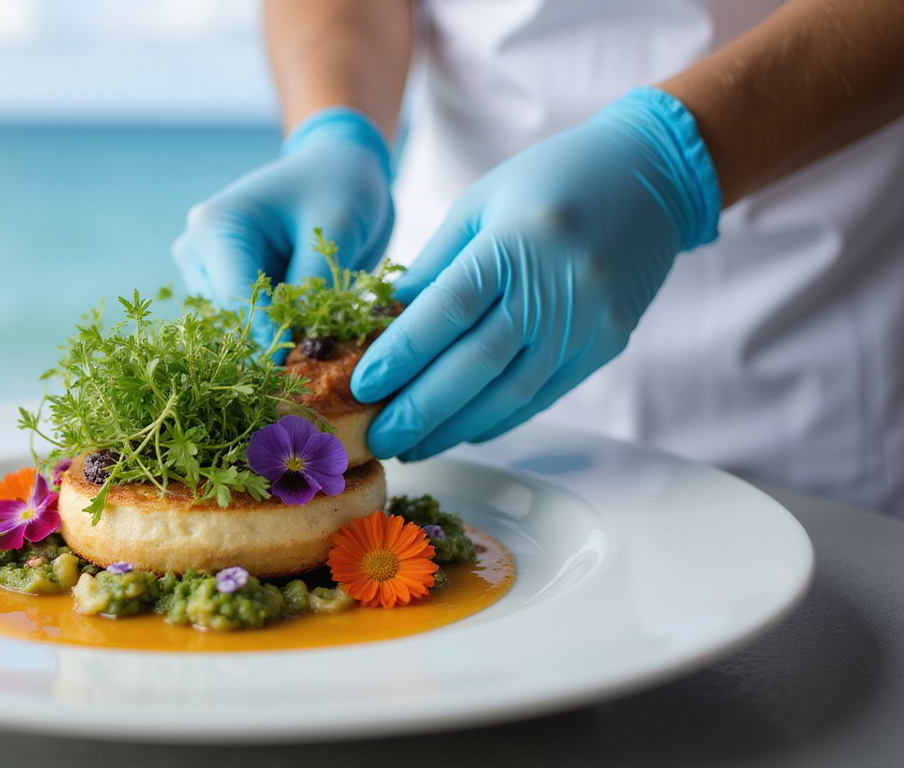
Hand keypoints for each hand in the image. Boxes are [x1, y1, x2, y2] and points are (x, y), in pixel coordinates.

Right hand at [173, 108, 393, 345]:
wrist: (340, 169)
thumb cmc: (339, 184)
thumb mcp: (337, 227)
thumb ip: (312, 283)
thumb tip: (295, 342)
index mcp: (215, 226)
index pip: (235, 299)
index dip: (268, 339)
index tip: (297, 373)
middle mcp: (198, 250)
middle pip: (231, 319)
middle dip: (272, 340)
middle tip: (315, 356)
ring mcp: (207, 270)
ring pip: (238, 329)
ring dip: (276, 338)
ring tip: (317, 336)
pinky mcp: (225, 287)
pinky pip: (249, 324)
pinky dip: (278, 332)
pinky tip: (308, 329)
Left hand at [352, 88, 721, 459]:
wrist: (651, 175)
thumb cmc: (551, 179)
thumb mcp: (480, 204)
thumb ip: (433, 265)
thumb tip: (384, 321)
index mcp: (515, 243)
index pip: (447, 311)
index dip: (401, 354)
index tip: (362, 386)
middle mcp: (555, 288)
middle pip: (476, 364)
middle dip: (419, 409)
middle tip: (376, 439)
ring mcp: (586, 322)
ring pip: (511, 392)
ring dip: (455, 428)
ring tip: (411, 447)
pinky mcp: (607, 343)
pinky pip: (543, 394)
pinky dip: (497, 418)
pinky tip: (459, 432)